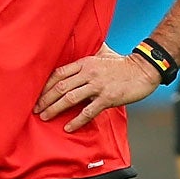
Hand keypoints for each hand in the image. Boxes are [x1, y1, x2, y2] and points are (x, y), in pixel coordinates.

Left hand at [35, 48, 158, 130]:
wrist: (144, 70)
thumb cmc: (123, 64)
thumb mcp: (103, 54)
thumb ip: (89, 55)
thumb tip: (77, 51)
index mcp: (85, 62)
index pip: (58, 73)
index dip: (45, 85)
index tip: (36, 94)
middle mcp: (89, 73)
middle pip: (60, 87)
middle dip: (45, 99)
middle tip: (36, 109)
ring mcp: (98, 86)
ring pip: (70, 98)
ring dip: (55, 109)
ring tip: (45, 117)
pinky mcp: (107, 98)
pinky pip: (88, 111)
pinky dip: (76, 120)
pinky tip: (68, 127)